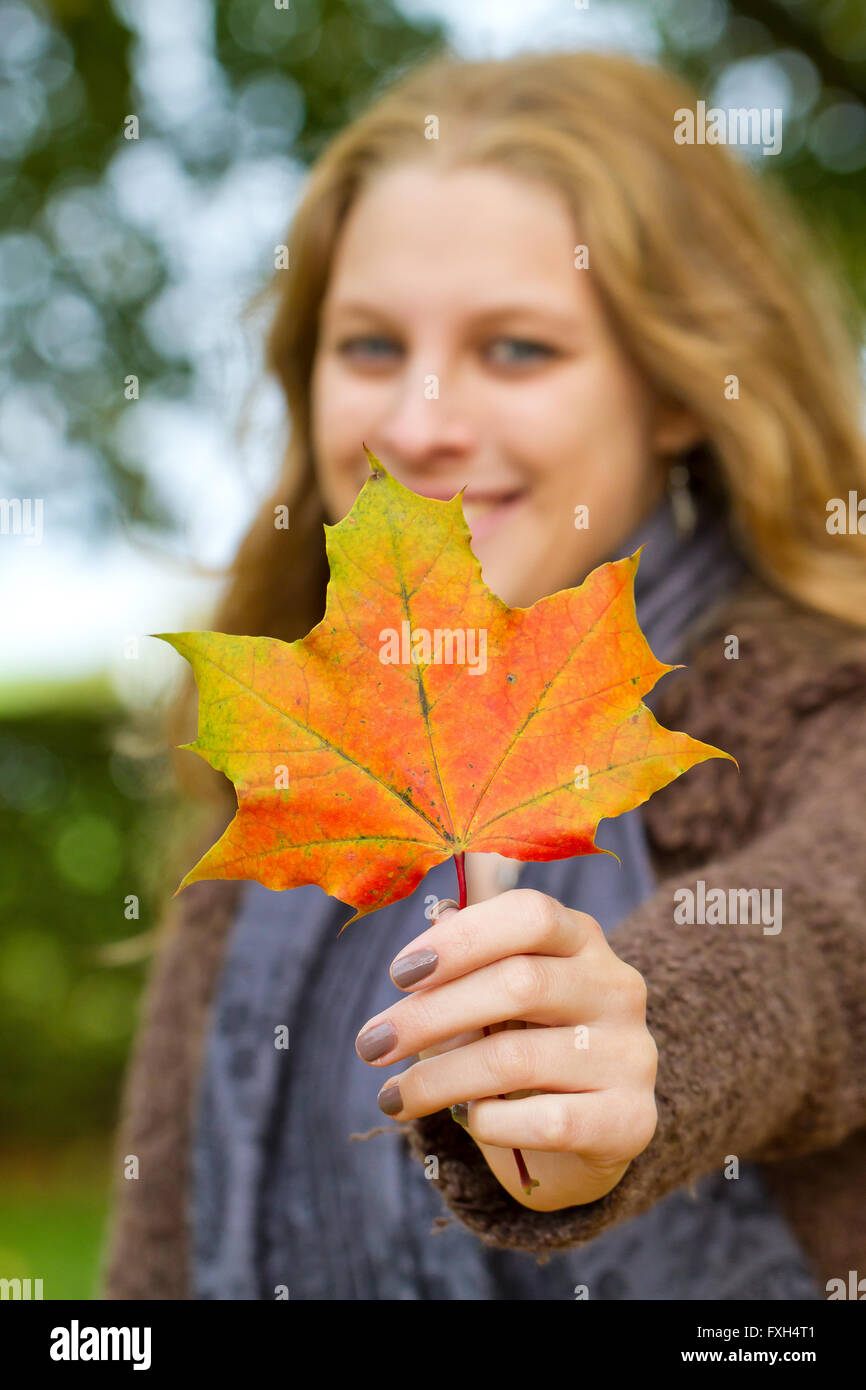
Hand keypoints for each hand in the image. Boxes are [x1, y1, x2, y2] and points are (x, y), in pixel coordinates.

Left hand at [354, 888, 658, 1210]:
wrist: (584, 1129)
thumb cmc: (524, 1043)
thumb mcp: (495, 998)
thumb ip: (465, 970)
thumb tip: (419, 956)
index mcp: (582, 939)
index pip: (530, 914)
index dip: (460, 939)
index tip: (398, 975)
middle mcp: (616, 987)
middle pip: (520, 983)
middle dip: (430, 1015)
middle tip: (370, 1044)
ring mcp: (630, 1053)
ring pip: (518, 1057)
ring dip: (440, 1078)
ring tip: (393, 1097)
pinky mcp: (632, 1118)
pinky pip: (547, 1120)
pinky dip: (490, 1122)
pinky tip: (466, 1121)